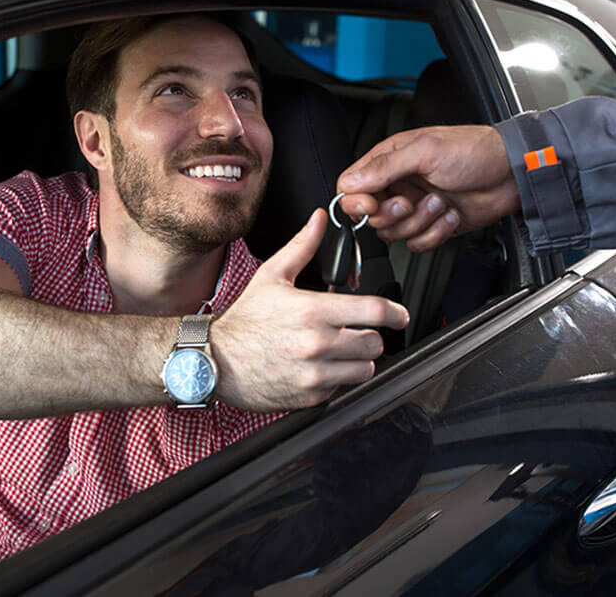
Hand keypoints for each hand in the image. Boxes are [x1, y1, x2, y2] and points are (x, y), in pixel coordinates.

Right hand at [211, 209, 409, 410]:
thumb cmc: (244, 321)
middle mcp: (317, 343)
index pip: (373, 310)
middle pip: (375, 342)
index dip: (395, 312)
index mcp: (312, 310)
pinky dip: (338, 378)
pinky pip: (343, 387)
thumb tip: (318, 220)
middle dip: (371, 336)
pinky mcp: (311, 396)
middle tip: (357, 332)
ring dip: (359, 360)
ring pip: (366, 368)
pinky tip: (320, 367)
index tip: (400, 315)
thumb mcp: (271, 276)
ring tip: (340, 352)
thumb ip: (302, 247)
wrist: (215, 361)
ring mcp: (315, 373)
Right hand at [337, 125, 519, 251]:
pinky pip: (418, 244)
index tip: (369, 205)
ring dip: (420, 222)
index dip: (356, 201)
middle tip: (410, 201)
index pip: (352, 187)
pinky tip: (450, 214)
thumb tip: (351, 181)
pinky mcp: (433, 226)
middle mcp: (400, 185)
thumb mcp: (425, 151)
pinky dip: (435, 233)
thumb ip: (384, 167)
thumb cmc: (475, 151)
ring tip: (440, 202)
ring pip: (395, 233)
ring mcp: (416, 207)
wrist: (512, 174)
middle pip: (371, 216)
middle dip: (393, 214)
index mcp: (390, 160)